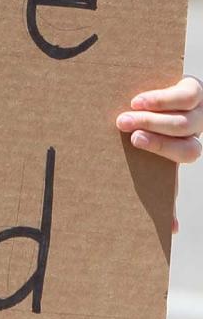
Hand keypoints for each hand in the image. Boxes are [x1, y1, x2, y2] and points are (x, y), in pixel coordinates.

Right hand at [117, 75, 202, 231]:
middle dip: (153, 138)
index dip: (165, 154)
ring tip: (125, 114)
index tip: (136, 149)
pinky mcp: (195, 89)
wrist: (174, 93)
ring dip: (151, 119)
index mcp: (188, 148)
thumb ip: (164, 183)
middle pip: (184, 141)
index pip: (187, 156)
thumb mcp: (159, 154)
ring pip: (183, 123)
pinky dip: (161, 100)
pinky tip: (139, 101)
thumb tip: (174, 230)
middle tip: (122, 128)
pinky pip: (185, 98)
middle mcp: (197, 131)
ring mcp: (200, 110)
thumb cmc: (157, 128)